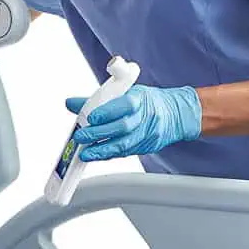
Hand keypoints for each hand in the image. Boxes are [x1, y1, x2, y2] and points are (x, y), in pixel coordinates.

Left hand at [66, 84, 201, 160]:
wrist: (177, 113)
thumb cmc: (146, 101)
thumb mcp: (124, 92)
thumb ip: (97, 100)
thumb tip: (71, 103)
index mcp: (140, 98)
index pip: (125, 105)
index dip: (107, 112)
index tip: (91, 117)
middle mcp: (145, 116)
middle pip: (122, 127)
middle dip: (99, 134)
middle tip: (81, 137)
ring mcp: (148, 133)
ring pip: (125, 144)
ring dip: (103, 150)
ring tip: (86, 153)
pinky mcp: (147, 146)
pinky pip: (127, 152)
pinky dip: (110, 154)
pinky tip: (98, 156)